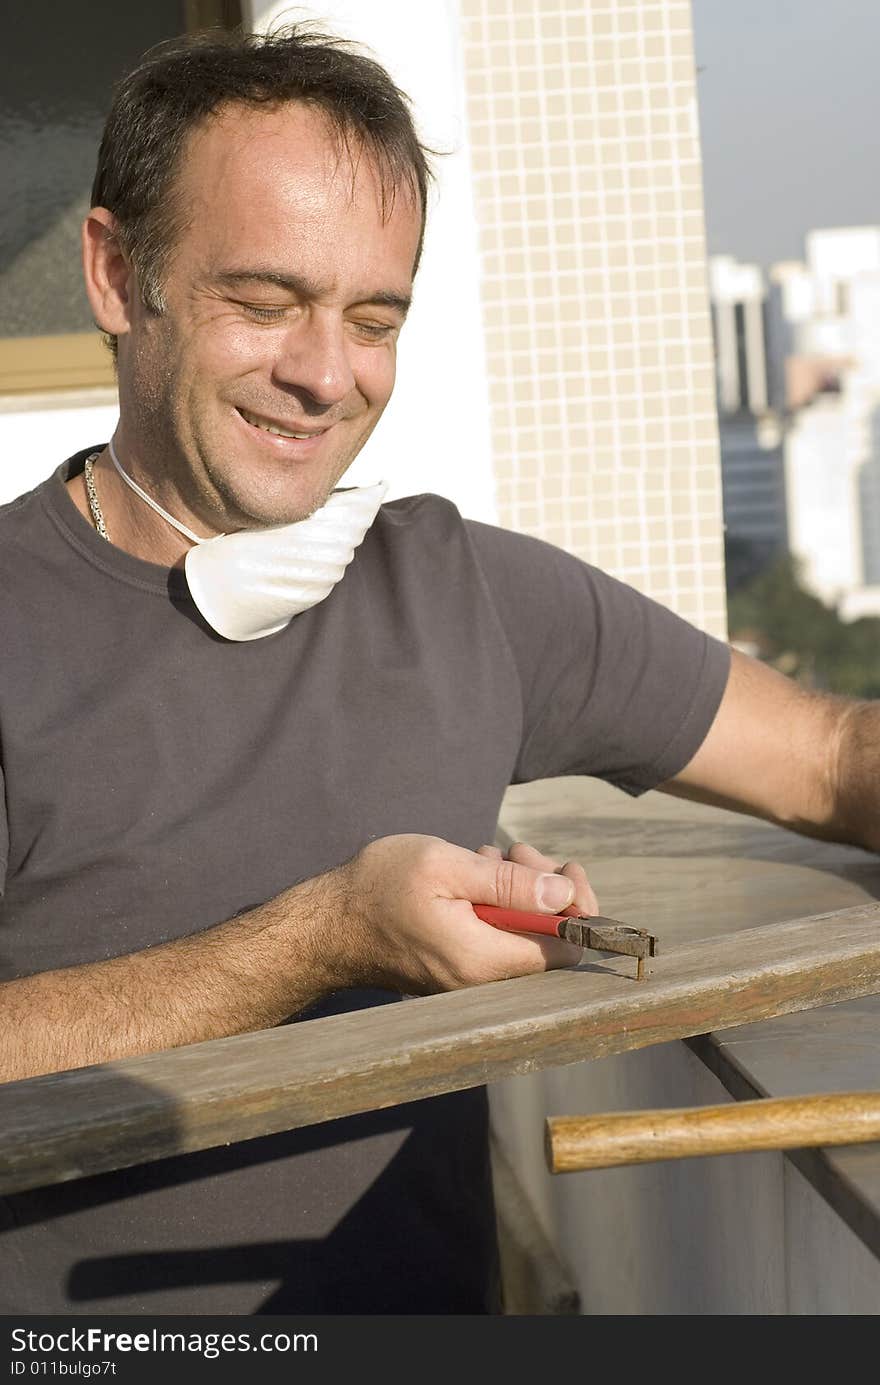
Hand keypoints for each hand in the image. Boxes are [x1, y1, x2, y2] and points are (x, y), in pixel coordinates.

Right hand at [329, 833, 590, 994]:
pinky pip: (496, 938)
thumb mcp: (447, 867)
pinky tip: (473, 876)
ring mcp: (468, 977)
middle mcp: (481, 980)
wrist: (325, 925)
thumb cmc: (379, 888)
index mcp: (484, 959)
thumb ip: (510, 884)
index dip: (579, 907)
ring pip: (522, 935)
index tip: (565, 867)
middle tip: (518, 851)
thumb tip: (565, 894)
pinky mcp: (456, 968)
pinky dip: (497, 903)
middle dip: (546, 887)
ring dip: (519, 889)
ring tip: (488, 856)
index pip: (567, 950)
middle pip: (549, 941)